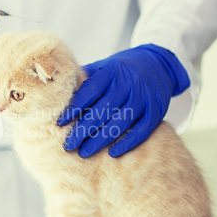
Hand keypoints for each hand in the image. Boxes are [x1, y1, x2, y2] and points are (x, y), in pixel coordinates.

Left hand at [57, 44, 189, 157]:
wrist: (159, 63)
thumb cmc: (121, 69)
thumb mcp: (103, 66)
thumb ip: (84, 79)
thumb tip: (57, 92)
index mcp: (111, 71)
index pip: (90, 91)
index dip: (74, 108)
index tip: (59, 123)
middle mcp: (128, 83)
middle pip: (103, 110)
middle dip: (83, 129)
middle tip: (68, 145)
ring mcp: (144, 97)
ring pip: (121, 122)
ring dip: (101, 139)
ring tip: (84, 152)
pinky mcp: (157, 110)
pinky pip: (142, 130)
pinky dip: (127, 143)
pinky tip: (112, 153)